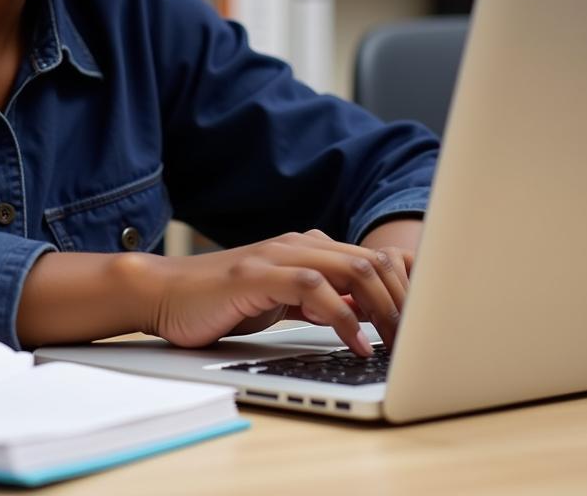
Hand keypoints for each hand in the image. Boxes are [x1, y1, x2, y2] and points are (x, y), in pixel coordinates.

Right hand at [146, 229, 413, 355]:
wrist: (165, 293)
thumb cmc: (220, 301)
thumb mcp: (281, 301)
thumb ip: (319, 301)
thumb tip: (365, 315)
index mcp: (307, 248)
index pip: (373, 258)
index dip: (405, 289)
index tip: (421, 325)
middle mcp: (298, 244)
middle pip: (372, 261)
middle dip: (404, 301)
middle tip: (416, 341)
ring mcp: (278, 255)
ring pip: (351, 269)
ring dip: (382, 308)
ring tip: (394, 342)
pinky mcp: (258, 274)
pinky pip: (313, 287)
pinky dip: (341, 316)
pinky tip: (353, 341)